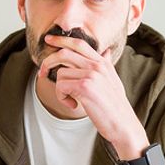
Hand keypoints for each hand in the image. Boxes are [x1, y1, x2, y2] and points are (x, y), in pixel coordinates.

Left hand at [38, 34, 148, 159]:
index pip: (79, 43)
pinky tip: (73, 105)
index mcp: (103, 63)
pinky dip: (62, 98)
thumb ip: (106, 65)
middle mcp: (97, 65)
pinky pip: (60, 86)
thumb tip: (106, 52)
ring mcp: (91, 75)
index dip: (61, 39)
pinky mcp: (85, 87)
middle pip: (64, 53)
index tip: (48, 39)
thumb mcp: (113, 81)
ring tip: (72, 100)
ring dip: (60, 89)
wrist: (123, 125)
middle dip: (48, 62)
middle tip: (41, 73)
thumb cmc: (116, 107)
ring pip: (60, 73)